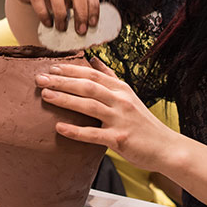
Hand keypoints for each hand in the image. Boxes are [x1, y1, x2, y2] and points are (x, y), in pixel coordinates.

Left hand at [34, 58, 177, 170]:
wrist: (166, 147)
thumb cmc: (143, 123)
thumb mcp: (129, 95)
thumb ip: (111, 77)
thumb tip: (94, 59)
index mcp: (121, 89)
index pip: (93, 74)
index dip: (71, 69)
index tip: (52, 67)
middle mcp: (121, 101)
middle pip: (87, 86)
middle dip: (62, 81)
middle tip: (40, 78)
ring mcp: (120, 120)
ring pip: (89, 106)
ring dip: (66, 99)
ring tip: (46, 95)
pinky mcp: (119, 139)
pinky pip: (94, 134)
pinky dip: (76, 131)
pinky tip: (59, 128)